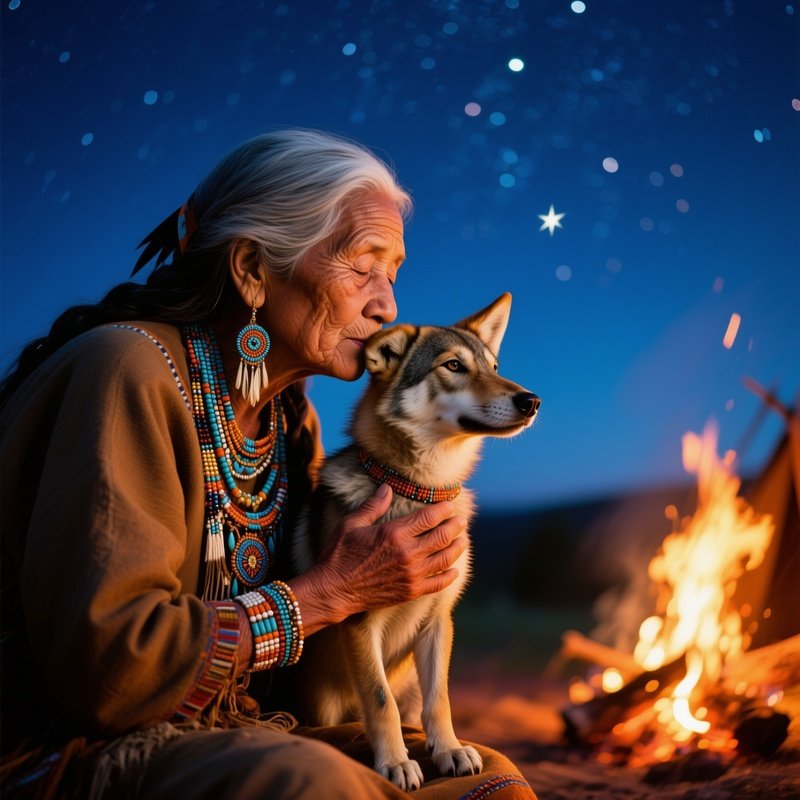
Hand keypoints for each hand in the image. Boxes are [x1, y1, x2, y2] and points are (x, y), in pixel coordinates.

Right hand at [287, 484, 467, 635]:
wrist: (333, 591)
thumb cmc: (339, 555)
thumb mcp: (351, 524)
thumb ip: (372, 506)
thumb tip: (387, 488)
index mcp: (394, 533)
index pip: (429, 517)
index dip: (443, 509)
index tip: (449, 505)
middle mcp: (407, 553)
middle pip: (442, 536)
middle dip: (455, 526)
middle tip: (461, 520)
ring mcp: (411, 574)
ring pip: (445, 558)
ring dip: (457, 548)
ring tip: (462, 540)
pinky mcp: (411, 591)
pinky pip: (438, 583)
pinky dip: (450, 575)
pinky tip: (454, 569)